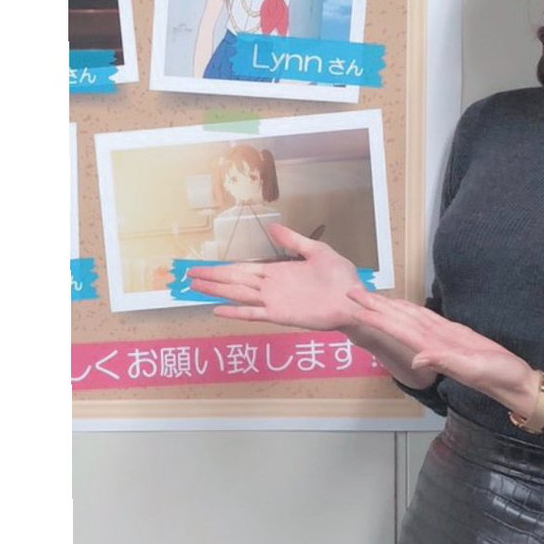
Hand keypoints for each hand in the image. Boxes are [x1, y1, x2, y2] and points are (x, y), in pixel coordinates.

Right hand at [186, 225, 361, 327]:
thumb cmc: (341, 278)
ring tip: (195, 288)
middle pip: (234, 281)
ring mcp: (274, 301)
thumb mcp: (317, 252)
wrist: (354, 299)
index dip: (222, 268)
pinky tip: (217, 310)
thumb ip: (293, 241)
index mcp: (278, 272)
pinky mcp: (281, 315)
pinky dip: (235, 312)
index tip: (204, 267)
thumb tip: (273, 228)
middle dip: (212, 278)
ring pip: (238, 295)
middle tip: (188, 276)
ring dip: (217, 292)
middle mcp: (271, 287)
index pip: (243, 269)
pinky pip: (253, 313)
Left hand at [345, 286, 537, 416]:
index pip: (397, 328)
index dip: (376, 317)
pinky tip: (403, 307)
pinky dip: (412, 311)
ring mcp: (442, 339)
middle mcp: (432, 342)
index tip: (355, 306)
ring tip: (370, 296)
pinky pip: (427, 320)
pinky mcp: (455, 335)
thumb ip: (446, 362)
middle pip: (398, 320)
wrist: (515, 382)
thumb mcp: (473, 369)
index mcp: (433, 348)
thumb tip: (416, 357)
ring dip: (389, 307)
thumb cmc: (498, 377)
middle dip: (375, 306)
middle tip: (351, 292)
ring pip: (410, 318)